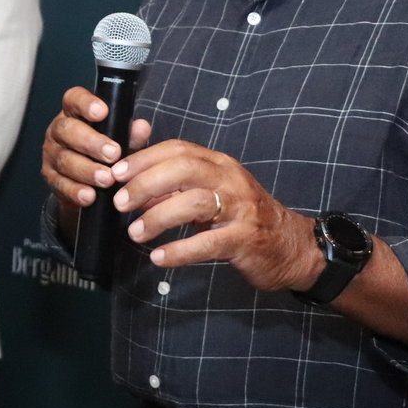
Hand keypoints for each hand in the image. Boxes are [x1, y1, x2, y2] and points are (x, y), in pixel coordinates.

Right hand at [41, 87, 151, 244]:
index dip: (86, 103)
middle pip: (68, 130)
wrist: (90, 184)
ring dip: (87, 170)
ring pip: (65, 159)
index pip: (74, 99)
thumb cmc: (106, 153)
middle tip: (113, 154)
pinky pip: (60, 184)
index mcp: (75, 113)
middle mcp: (59, 130)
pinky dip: (76, 191)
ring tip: (107, 180)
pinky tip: (90, 196)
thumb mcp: (122, 141)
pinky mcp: (50, 178)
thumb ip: (131, 135)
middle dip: (91, 143)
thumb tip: (142, 127)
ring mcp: (52, 154)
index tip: (103, 112)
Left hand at [114, 139, 322, 291]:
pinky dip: (179, 250)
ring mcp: (241, 209)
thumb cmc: (242, 218)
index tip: (115, 173)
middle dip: (145, 183)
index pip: (178, 149)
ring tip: (135, 233)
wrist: (292, 247)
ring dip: (158, 217)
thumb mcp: (211, 194)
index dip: (143, 158)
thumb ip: (175, 185)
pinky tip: (159, 258)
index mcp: (219, 164)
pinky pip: (208, 243)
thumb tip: (133, 182)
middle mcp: (231, 180)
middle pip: (184, 169)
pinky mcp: (246, 239)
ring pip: (195, 202)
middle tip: (120, 203)